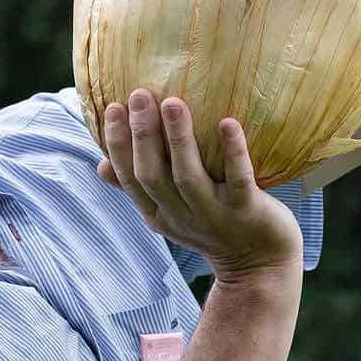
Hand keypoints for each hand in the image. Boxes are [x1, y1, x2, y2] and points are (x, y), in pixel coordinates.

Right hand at [97, 89, 303, 282]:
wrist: (260, 265)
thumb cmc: (213, 227)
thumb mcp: (169, 214)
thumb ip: (140, 188)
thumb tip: (101, 165)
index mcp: (157, 213)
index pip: (129, 177)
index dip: (118, 144)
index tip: (113, 107)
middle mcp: (180, 215)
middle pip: (152, 175)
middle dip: (142, 135)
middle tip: (139, 94)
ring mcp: (213, 215)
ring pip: (188, 176)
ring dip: (178, 138)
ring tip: (173, 102)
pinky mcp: (247, 211)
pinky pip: (238, 180)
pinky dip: (233, 152)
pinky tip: (228, 123)